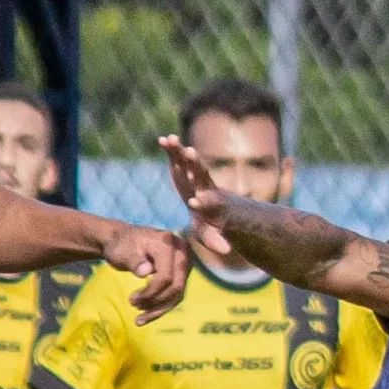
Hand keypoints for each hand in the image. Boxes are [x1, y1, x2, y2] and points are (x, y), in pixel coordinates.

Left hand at [100, 219, 189, 320]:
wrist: (122, 240)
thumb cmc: (120, 245)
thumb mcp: (122, 252)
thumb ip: (134, 261)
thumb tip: (146, 271)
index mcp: (166, 243)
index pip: (166, 276)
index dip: (151, 292)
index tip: (131, 300)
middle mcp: (181, 251)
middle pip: (176, 286)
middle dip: (156, 302)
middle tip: (134, 306)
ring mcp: (183, 261)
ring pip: (178, 293)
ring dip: (158, 309)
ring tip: (138, 317)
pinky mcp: (181, 272)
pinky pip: (176, 293)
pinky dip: (161, 307)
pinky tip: (146, 317)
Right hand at [157, 133, 234, 258]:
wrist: (223, 206)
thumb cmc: (214, 223)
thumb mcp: (213, 235)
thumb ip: (216, 240)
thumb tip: (226, 250)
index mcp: (213, 206)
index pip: (210, 205)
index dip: (203, 204)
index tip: (195, 203)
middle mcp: (206, 188)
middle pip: (202, 176)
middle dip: (195, 166)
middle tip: (190, 154)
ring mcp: (197, 177)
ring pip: (191, 163)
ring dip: (181, 151)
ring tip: (172, 139)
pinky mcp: (189, 170)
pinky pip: (180, 158)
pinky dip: (172, 150)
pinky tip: (162, 138)